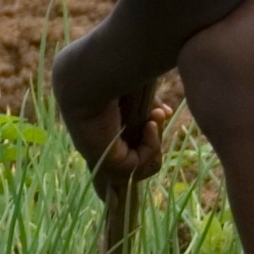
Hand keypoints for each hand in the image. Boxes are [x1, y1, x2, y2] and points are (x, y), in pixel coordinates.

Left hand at [64, 85, 174, 202]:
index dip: (125, 174)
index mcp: (99, 138)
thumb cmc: (109, 79)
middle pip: (136, 168)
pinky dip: (152, 146)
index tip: (132, 174)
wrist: (87, 78)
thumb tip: (165, 114)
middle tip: (158, 116)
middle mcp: (100, 152)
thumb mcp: (134, 95)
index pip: (112, 167)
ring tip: (154, 118)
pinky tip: (150, 123)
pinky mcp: (110, 165)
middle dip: (154, 146)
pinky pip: (142, 166)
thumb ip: (149, 107)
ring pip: (144, 168)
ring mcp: (103, 161)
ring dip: (155, 144)